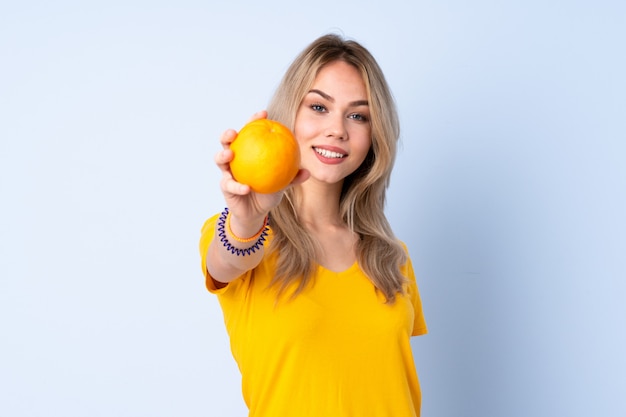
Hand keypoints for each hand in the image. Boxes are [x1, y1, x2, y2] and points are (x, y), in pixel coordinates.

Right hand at [214, 110, 308, 232]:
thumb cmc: (269, 192)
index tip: (263, 113)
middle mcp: (236, 158)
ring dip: (222, 154)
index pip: (250, 132)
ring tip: (230, 154)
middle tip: (234, 132)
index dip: (254, 120)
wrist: (257, 212)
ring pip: (220, 159)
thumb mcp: (283, 184)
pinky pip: (229, 184)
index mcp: (249, 151)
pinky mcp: (225, 186)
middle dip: (227, 134)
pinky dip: (238, 186)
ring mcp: (228, 171)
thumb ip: (293, 177)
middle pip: (227, 141)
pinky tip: (246, 188)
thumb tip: (308, 172)